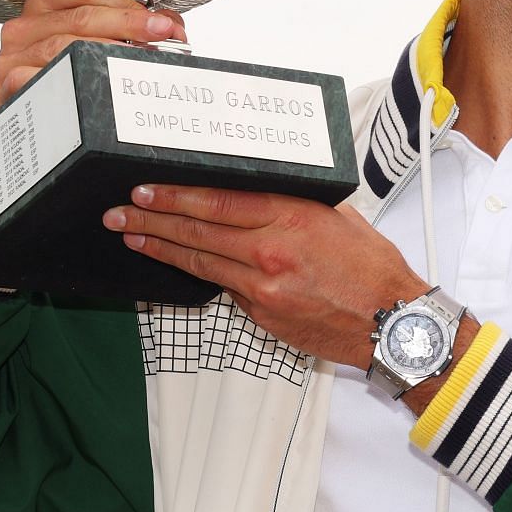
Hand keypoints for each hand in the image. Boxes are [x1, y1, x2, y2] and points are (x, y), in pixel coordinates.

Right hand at [0, 0, 187, 107]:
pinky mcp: (6, 89)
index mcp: (44, 4)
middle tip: (162, 39)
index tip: (163, 24)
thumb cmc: (68, 77)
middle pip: (82, 17)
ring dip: (108, 55)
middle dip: (129, 27)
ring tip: (138, 65)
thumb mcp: (95, 41)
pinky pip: (44, 81)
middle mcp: (23, 26)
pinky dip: (75, 82)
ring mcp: (10, 57)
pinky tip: (99, 88)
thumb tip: (170, 27)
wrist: (35, 127)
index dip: (130, 6)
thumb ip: (132, 28)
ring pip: (66, 47)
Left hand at [103, 185, 425, 369]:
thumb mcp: (338, 217)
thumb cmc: (372, 268)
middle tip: (121, 211)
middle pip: (197, 232)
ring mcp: (263, 288)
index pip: (218, 202)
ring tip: (131, 235)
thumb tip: (258, 188)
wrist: (390, 323)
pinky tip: (175, 265)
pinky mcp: (262, 315)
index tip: (146, 188)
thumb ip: (294, 203)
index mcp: (291, 218)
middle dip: (152, 219)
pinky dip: (196, 276)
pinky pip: (223, 290)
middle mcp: (271, 252)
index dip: (175, 196)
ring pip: (199, 264)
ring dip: (160, 248)